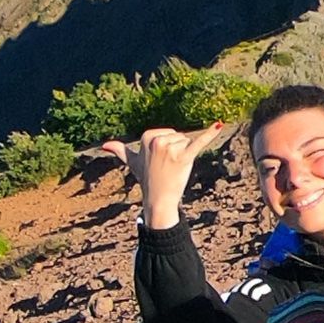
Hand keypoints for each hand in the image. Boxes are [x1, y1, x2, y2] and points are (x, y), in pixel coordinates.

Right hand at [102, 120, 233, 228]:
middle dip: (177, 150)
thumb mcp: (132, 162)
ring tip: (174, 168)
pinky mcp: (184, 157)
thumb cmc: (147, 179)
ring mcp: (171, 148)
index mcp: (147, 136)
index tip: (160, 160)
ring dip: (184, 155)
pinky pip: (199, 143)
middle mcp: (158, 140)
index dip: (169, 146)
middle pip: (179, 136)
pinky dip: (210, 134)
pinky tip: (219, 124)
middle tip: (167, 166)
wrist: (158, 198)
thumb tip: (104, 146)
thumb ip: (120, 151)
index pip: (169, 132)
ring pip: (187, 142)